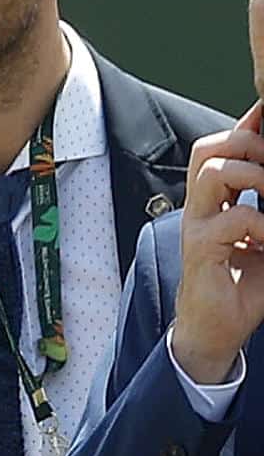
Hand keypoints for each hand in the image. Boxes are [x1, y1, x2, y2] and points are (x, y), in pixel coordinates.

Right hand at [172, 102, 263, 383]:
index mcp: (216, 199)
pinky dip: (262, 223)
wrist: (218, 328)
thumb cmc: (246, 282)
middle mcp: (201, 206)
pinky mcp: (201, 250)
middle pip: (210, 148)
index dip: (248, 127)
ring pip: (213, 172)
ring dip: (254, 175)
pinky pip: (234, 219)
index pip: (224, 145)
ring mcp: (198, 226)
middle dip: (248, 144)